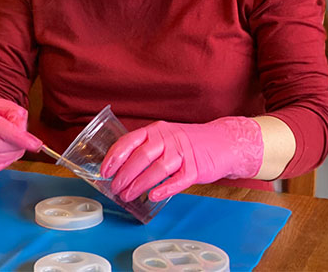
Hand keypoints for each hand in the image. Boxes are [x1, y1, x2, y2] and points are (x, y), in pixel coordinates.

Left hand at [100, 117, 263, 201]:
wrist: (223, 142)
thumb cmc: (189, 143)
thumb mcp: (165, 138)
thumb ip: (145, 148)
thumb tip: (120, 168)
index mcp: (155, 130)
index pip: (129, 141)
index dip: (115, 157)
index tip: (104, 171)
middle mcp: (167, 139)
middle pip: (141, 157)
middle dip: (124, 175)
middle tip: (115, 188)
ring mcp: (182, 153)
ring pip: (157, 170)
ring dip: (139, 185)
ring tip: (128, 196)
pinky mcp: (195, 168)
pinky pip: (177, 180)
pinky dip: (164, 189)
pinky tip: (154, 196)